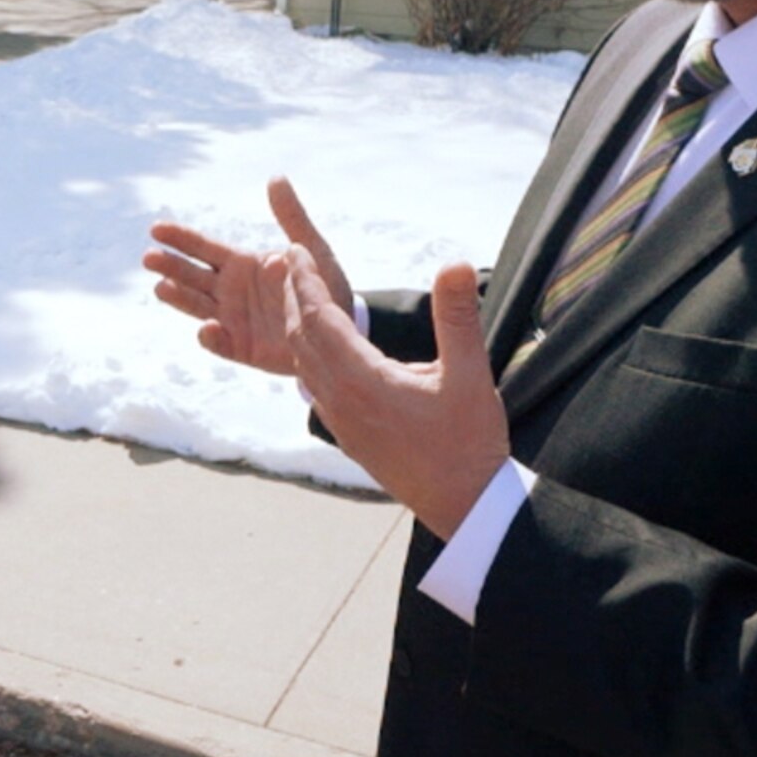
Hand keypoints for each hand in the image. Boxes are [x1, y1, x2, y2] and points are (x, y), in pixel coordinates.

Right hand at [146, 177, 353, 375]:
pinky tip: (206, 327)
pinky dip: (212, 337)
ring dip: (179, 298)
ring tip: (161, 287)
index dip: (180, 238)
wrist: (340, 329)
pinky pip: (221, 343)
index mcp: (241, 264)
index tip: (155, 229)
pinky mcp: (242, 347)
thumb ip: (291, 217)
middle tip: (149, 258)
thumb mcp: (311, 248)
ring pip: (197, 307)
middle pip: (191, 276)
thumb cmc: (323, 285)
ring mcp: (232, 319)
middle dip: (170, 267)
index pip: (203, 248)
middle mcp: (229, 291)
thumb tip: (275, 177)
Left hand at [282, 255, 511, 540]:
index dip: (305, 280)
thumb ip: (458, 317)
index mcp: (362, 379)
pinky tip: (315, 351)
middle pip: (301, 337)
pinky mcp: (347, 436)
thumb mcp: (470, 374)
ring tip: (297, 296)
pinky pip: (313, 386)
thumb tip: (457, 263)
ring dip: (297, 325)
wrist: (463, 506)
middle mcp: (340, 399)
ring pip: (303, 363)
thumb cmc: (469, 442)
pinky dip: (306, 356)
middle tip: (286, 260)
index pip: (320, 317)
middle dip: (293, 295)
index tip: (293, 249)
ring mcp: (340, 421)